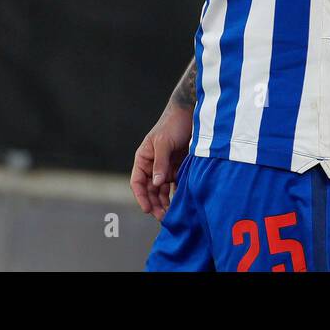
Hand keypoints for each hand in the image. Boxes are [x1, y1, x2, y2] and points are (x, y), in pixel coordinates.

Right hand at [130, 105, 192, 219]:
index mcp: (144, 158)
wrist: (191, 112)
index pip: (137, 182)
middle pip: (150, 189)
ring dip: (165, 202)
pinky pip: (176, 184)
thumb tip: (156, 184)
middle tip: (163, 217)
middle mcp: (153, 164)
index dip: (141, 196)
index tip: (147, 209)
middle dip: (155, 204)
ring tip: (171, 215)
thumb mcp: (164, 142)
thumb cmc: (173, 124)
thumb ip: (160, 163)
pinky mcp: (179, 167)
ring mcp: (166, 166)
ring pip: (162, 189)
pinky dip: (177, 194)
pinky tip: (181, 203)